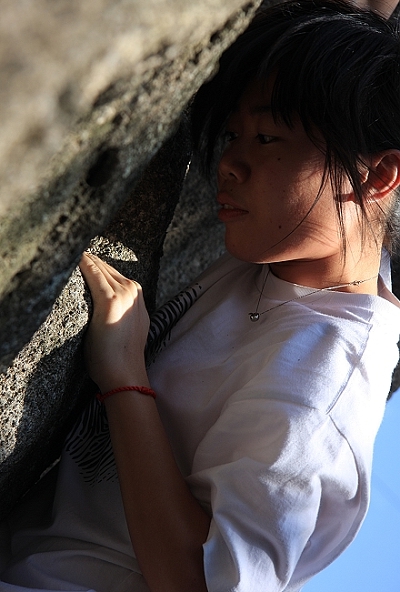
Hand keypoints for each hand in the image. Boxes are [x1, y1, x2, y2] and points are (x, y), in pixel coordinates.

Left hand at [79, 253, 149, 392]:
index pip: (114, 274)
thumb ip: (119, 312)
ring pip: (100, 268)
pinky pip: (93, 273)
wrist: (125, 374)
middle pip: (107, 268)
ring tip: (67, 254)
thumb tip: (100, 308)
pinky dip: (83, 264)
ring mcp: (123, 294)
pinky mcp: (109, 300)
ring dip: (84, 261)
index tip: (80, 259)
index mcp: (138, 298)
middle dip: (89, 261)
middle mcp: (133, 291)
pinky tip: (73, 260)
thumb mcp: (126, 328)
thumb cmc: (119, 358)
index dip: (96, 266)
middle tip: (70, 251)